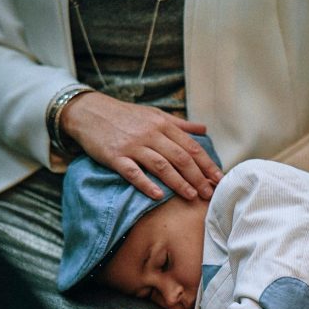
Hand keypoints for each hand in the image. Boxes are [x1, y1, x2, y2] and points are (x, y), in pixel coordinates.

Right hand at [61, 91, 222, 199]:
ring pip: (161, 165)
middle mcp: (151, 134)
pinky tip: (158, 195)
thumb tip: (203, 129)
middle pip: (180, 158)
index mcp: (163, 125)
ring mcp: (133, 146)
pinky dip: (146, 184)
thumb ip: (180, 124)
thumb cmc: (124, 116)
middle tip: (209, 194)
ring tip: (192, 197)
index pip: (191, 147)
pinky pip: (133, 172)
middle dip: (198, 177)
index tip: (219, 179)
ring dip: (179, 182)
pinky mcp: (115, 156)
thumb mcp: (154, 114)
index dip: (207, 165)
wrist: (89, 111)